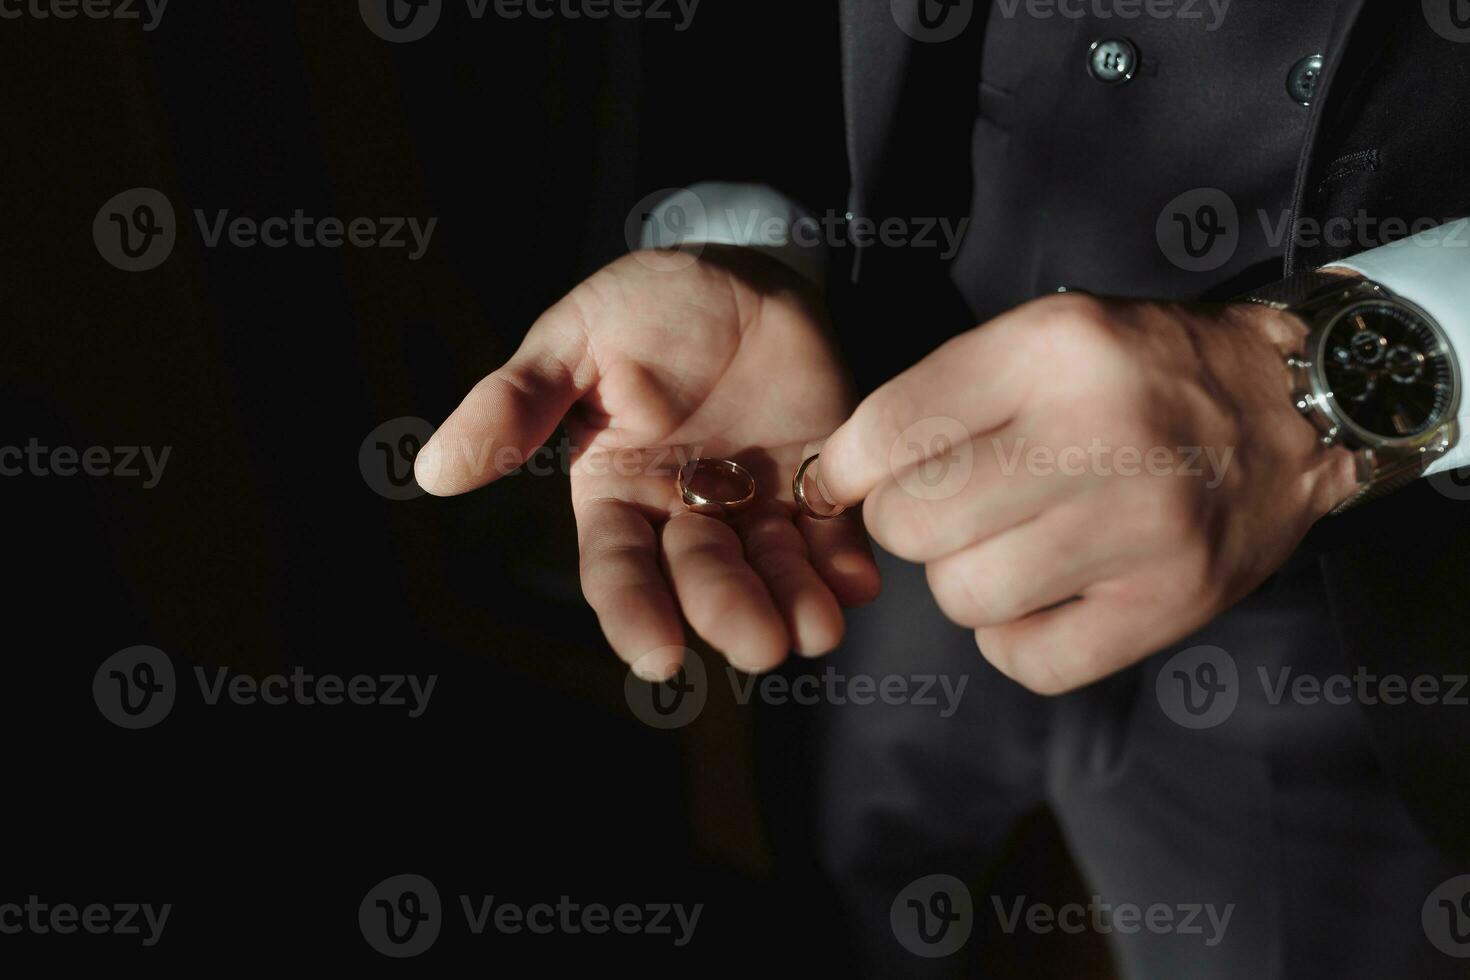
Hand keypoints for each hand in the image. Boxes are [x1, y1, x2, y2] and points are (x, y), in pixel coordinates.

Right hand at [415, 247, 878, 679]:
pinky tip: (857, 579)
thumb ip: (515, 405)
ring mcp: (756, 504)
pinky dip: (845, 563)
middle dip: (728, 613)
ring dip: (795, 605)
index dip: (635, 613)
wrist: (740, 274)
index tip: (658, 657)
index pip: (620, 568)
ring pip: (771, 572)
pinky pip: (834, 535)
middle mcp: (686, 512)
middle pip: (702, 581)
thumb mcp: (572, 342)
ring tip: (816, 626)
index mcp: (619, 492)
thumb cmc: (644, 307)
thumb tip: (430, 472)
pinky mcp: (818, 484)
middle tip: (760, 644)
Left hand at [816, 293, 1358, 693]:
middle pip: (913, 523)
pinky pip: (1030, 660)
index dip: (842, 471)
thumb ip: (939, 395)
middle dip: (907, 522)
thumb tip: (837, 478)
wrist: (1290, 411)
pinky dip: (1016, 638)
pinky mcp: (1171, 602)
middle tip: (948, 508)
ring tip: (1006, 545)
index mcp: (1053, 351)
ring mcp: (1143, 526)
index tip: (842, 485)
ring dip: (963, 578)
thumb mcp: (1043, 338)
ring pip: (964, 595)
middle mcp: (1099, 433)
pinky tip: (1043, 594)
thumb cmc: (1140, 373)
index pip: (889, 430)